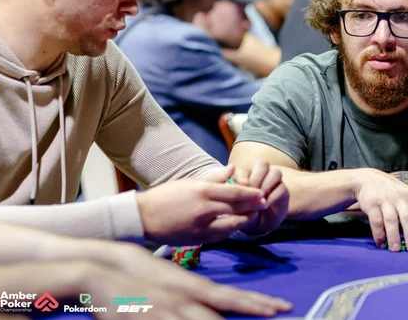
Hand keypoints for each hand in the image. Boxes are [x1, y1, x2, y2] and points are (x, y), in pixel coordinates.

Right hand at [100, 243, 291, 317]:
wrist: (101, 268)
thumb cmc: (135, 274)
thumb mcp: (168, 281)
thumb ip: (188, 294)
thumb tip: (204, 304)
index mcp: (192, 286)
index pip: (233, 296)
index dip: (258, 302)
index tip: (281, 305)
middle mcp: (188, 297)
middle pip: (228, 307)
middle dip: (257, 309)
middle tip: (284, 309)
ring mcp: (171, 309)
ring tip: (264, 318)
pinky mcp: (152, 319)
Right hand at [137, 166, 267, 244]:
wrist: (143, 217)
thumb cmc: (166, 196)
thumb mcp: (189, 182)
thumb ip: (214, 177)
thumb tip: (232, 169)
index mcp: (202, 191)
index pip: (234, 193)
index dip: (251, 194)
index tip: (262, 194)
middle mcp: (204, 209)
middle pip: (236, 209)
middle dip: (253, 207)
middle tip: (264, 204)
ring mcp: (201, 226)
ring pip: (232, 225)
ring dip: (244, 220)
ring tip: (252, 215)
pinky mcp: (198, 239)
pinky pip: (221, 235)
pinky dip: (231, 230)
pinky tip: (236, 225)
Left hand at [234, 161, 288, 235]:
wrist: (258, 222)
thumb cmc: (244, 211)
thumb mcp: (236, 205)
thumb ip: (234, 195)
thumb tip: (231, 187)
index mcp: (246, 174)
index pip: (244, 167)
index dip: (243, 174)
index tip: (242, 185)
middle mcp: (261, 173)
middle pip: (263, 163)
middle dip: (256, 178)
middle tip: (252, 192)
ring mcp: (274, 181)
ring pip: (275, 172)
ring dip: (267, 184)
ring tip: (260, 199)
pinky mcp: (283, 190)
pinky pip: (281, 187)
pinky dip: (273, 196)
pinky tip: (265, 205)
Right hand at [353, 169, 407, 251]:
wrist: (367, 179)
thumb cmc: (390, 191)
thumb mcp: (405, 195)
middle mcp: (400, 197)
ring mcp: (385, 200)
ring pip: (392, 221)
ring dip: (394, 237)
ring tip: (395, 249)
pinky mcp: (372, 204)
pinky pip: (377, 222)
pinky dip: (379, 234)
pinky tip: (380, 242)